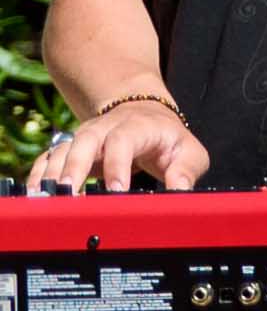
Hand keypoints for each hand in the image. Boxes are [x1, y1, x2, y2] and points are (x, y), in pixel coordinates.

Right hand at [29, 94, 205, 194]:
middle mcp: (105, 128)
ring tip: (47, 196)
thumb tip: (181, 190)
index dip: (117, 164)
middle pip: (85, 141)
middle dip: (76, 166)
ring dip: (52, 173)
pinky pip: (49, 157)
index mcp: (136, 126)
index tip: (116, 190)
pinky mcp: (70, 148)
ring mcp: (84, 136)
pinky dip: (40, 173)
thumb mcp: (189, 151)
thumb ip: (186, 171)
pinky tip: (34, 191)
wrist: (144, 114)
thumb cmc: (168, 138)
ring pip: (63, 149)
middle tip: (70, 191)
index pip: (123, 141)